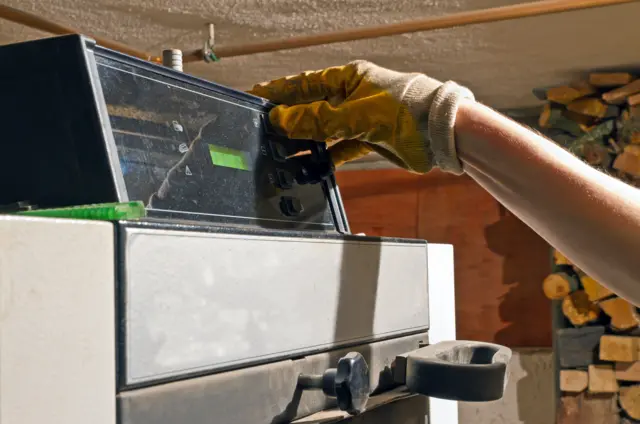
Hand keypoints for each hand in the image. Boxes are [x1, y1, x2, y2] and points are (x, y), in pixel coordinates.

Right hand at [248, 60, 473, 173]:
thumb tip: (283, 119)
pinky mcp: (369, 140)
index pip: (305, 84)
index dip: (280, 91)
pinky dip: (327, 157)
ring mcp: (360, 119)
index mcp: (349, 79)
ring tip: (283, 151)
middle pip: (312, 108)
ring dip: (306, 141)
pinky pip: (340, 148)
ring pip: (324, 131)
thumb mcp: (356, 114)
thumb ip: (318, 119)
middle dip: (289, 119)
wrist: (440, 133)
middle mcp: (352, 97)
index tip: (258, 96)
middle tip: (265, 130)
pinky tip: (312, 165)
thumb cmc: (407, 110)